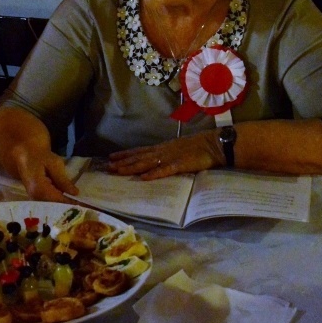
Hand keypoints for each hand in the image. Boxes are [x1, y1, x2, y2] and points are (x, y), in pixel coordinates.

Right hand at [0, 143, 78, 202]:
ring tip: (80, 209)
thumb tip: (75, 193)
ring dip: (65, 208)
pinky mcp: (36, 198)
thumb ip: (63, 180)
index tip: (85, 209)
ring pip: (52, 207)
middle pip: (55, 207)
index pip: (58, 201)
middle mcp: (35, 197)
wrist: (25, 154)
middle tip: (86, 211)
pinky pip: (49, 203)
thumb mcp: (54, 164)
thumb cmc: (40, 156)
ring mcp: (34, 199)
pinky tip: (71, 203)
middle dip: (70, 209)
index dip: (72, 205)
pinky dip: (60, 204)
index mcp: (39, 188)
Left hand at [107, 132, 223, 179]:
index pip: (140, 151)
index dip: (126, 154)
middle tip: (108, 166)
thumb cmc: (198, 147)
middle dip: (123, 162)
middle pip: (139, 157)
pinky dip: (153, 174)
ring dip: (132, 167)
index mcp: (163, 148)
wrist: (213, 144)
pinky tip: (143, 178)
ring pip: (146, 163)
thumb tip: (157, 160)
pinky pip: (164, 170)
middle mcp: (162, 151)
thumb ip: (167, 154)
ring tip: (118, 170)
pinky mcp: (179, 165)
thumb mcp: (178, 149)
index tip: (112, 156)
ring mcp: (170, 157)